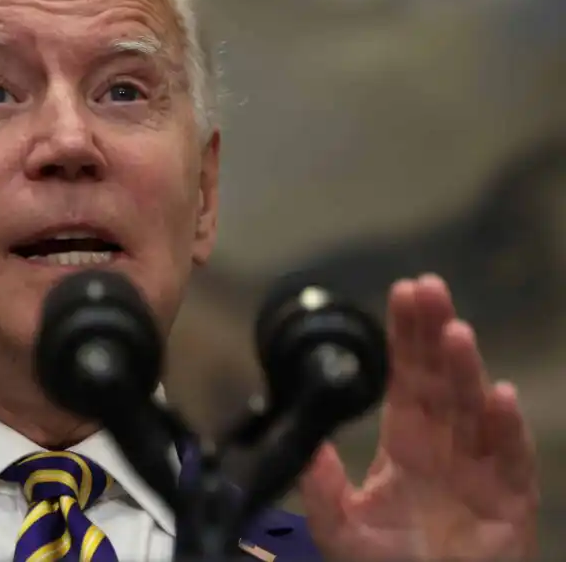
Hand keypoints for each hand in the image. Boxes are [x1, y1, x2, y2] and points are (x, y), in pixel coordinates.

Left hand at [300, 274, 538, 560]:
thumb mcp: (341, 529)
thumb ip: (323, 490)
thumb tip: (308, 449)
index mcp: (407, 442)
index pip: (405, 377)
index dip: (405, 337)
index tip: (402, 294)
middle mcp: (445, 445)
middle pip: (439, 378)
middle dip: (433, 332)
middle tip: (428, 288)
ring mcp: (479, 468)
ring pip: (472, 407)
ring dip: (464, 369)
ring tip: (454, 332)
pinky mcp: (510, 500)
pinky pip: (510, 459)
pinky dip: (506, 428)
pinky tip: (498, 396)